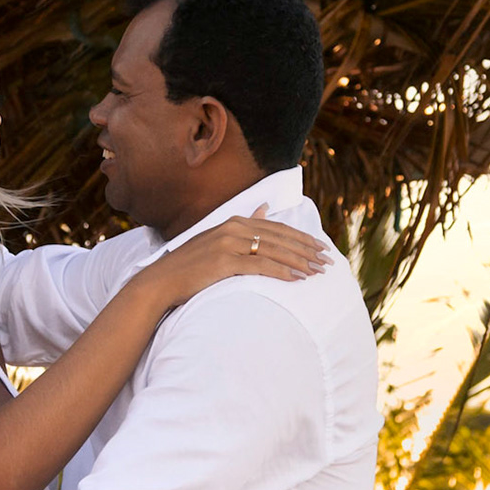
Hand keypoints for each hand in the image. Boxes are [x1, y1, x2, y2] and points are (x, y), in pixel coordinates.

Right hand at [142, 207, 332, 307]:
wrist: (162, 281)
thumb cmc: (191, 265)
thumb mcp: (218, 238)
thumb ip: (244, 223)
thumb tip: (264, 208)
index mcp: (234, 221)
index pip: (278, 228)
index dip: (302, 238)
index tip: (321, 248)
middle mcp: (234, 229)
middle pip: (281, 238)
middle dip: (307, 250)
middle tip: (328, 261)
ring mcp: (229, 245)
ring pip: (275, 251)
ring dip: (300, 261)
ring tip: (318, 271)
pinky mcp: (225, 262)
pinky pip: (261, 266)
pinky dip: (282, 271)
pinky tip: (298, 278)